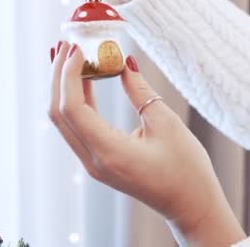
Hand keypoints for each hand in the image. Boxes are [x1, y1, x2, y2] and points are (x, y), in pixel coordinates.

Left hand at [49, 42, 246, 245]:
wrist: (191, 206)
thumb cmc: (187, 170)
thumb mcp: (168, 124)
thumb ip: (140, 91)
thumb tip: (123, 62)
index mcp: (108, 152)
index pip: (72, 108)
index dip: (68, 74)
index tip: (76, 47)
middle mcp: (92, 160)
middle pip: (59, 112)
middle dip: (58, 76)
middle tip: (65, 44)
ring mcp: (92, 161)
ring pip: (64, 119)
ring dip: (63, 86)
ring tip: (69, 54)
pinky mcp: (97, 158)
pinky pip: (77, 125)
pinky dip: (77, 99)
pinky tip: (83, 76)